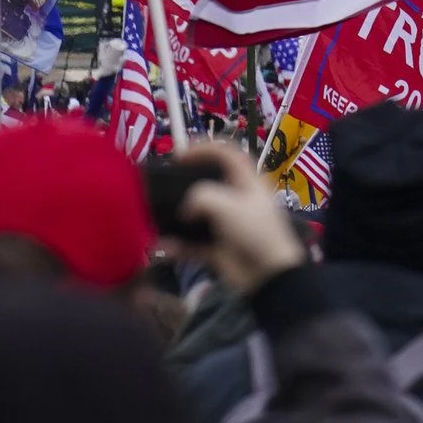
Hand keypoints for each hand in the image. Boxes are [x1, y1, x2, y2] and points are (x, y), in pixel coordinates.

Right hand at [177, 141, 306, 292]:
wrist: (268, 275)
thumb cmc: (254, 231)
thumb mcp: (227, 205)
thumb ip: (200, 196)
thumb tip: (186, 210)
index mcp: (248, 183)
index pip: (229, 154)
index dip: (205, 148)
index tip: (179, 154)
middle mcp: (237, 200)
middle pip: (208, 184)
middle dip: (184, 184)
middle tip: (162, 186)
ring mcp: (227, 224)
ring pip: (196, 215)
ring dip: (175, 217)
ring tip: (154, 216)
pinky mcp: (218, 248)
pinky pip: (192, 243)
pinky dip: (177, 245)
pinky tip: (162, 247)